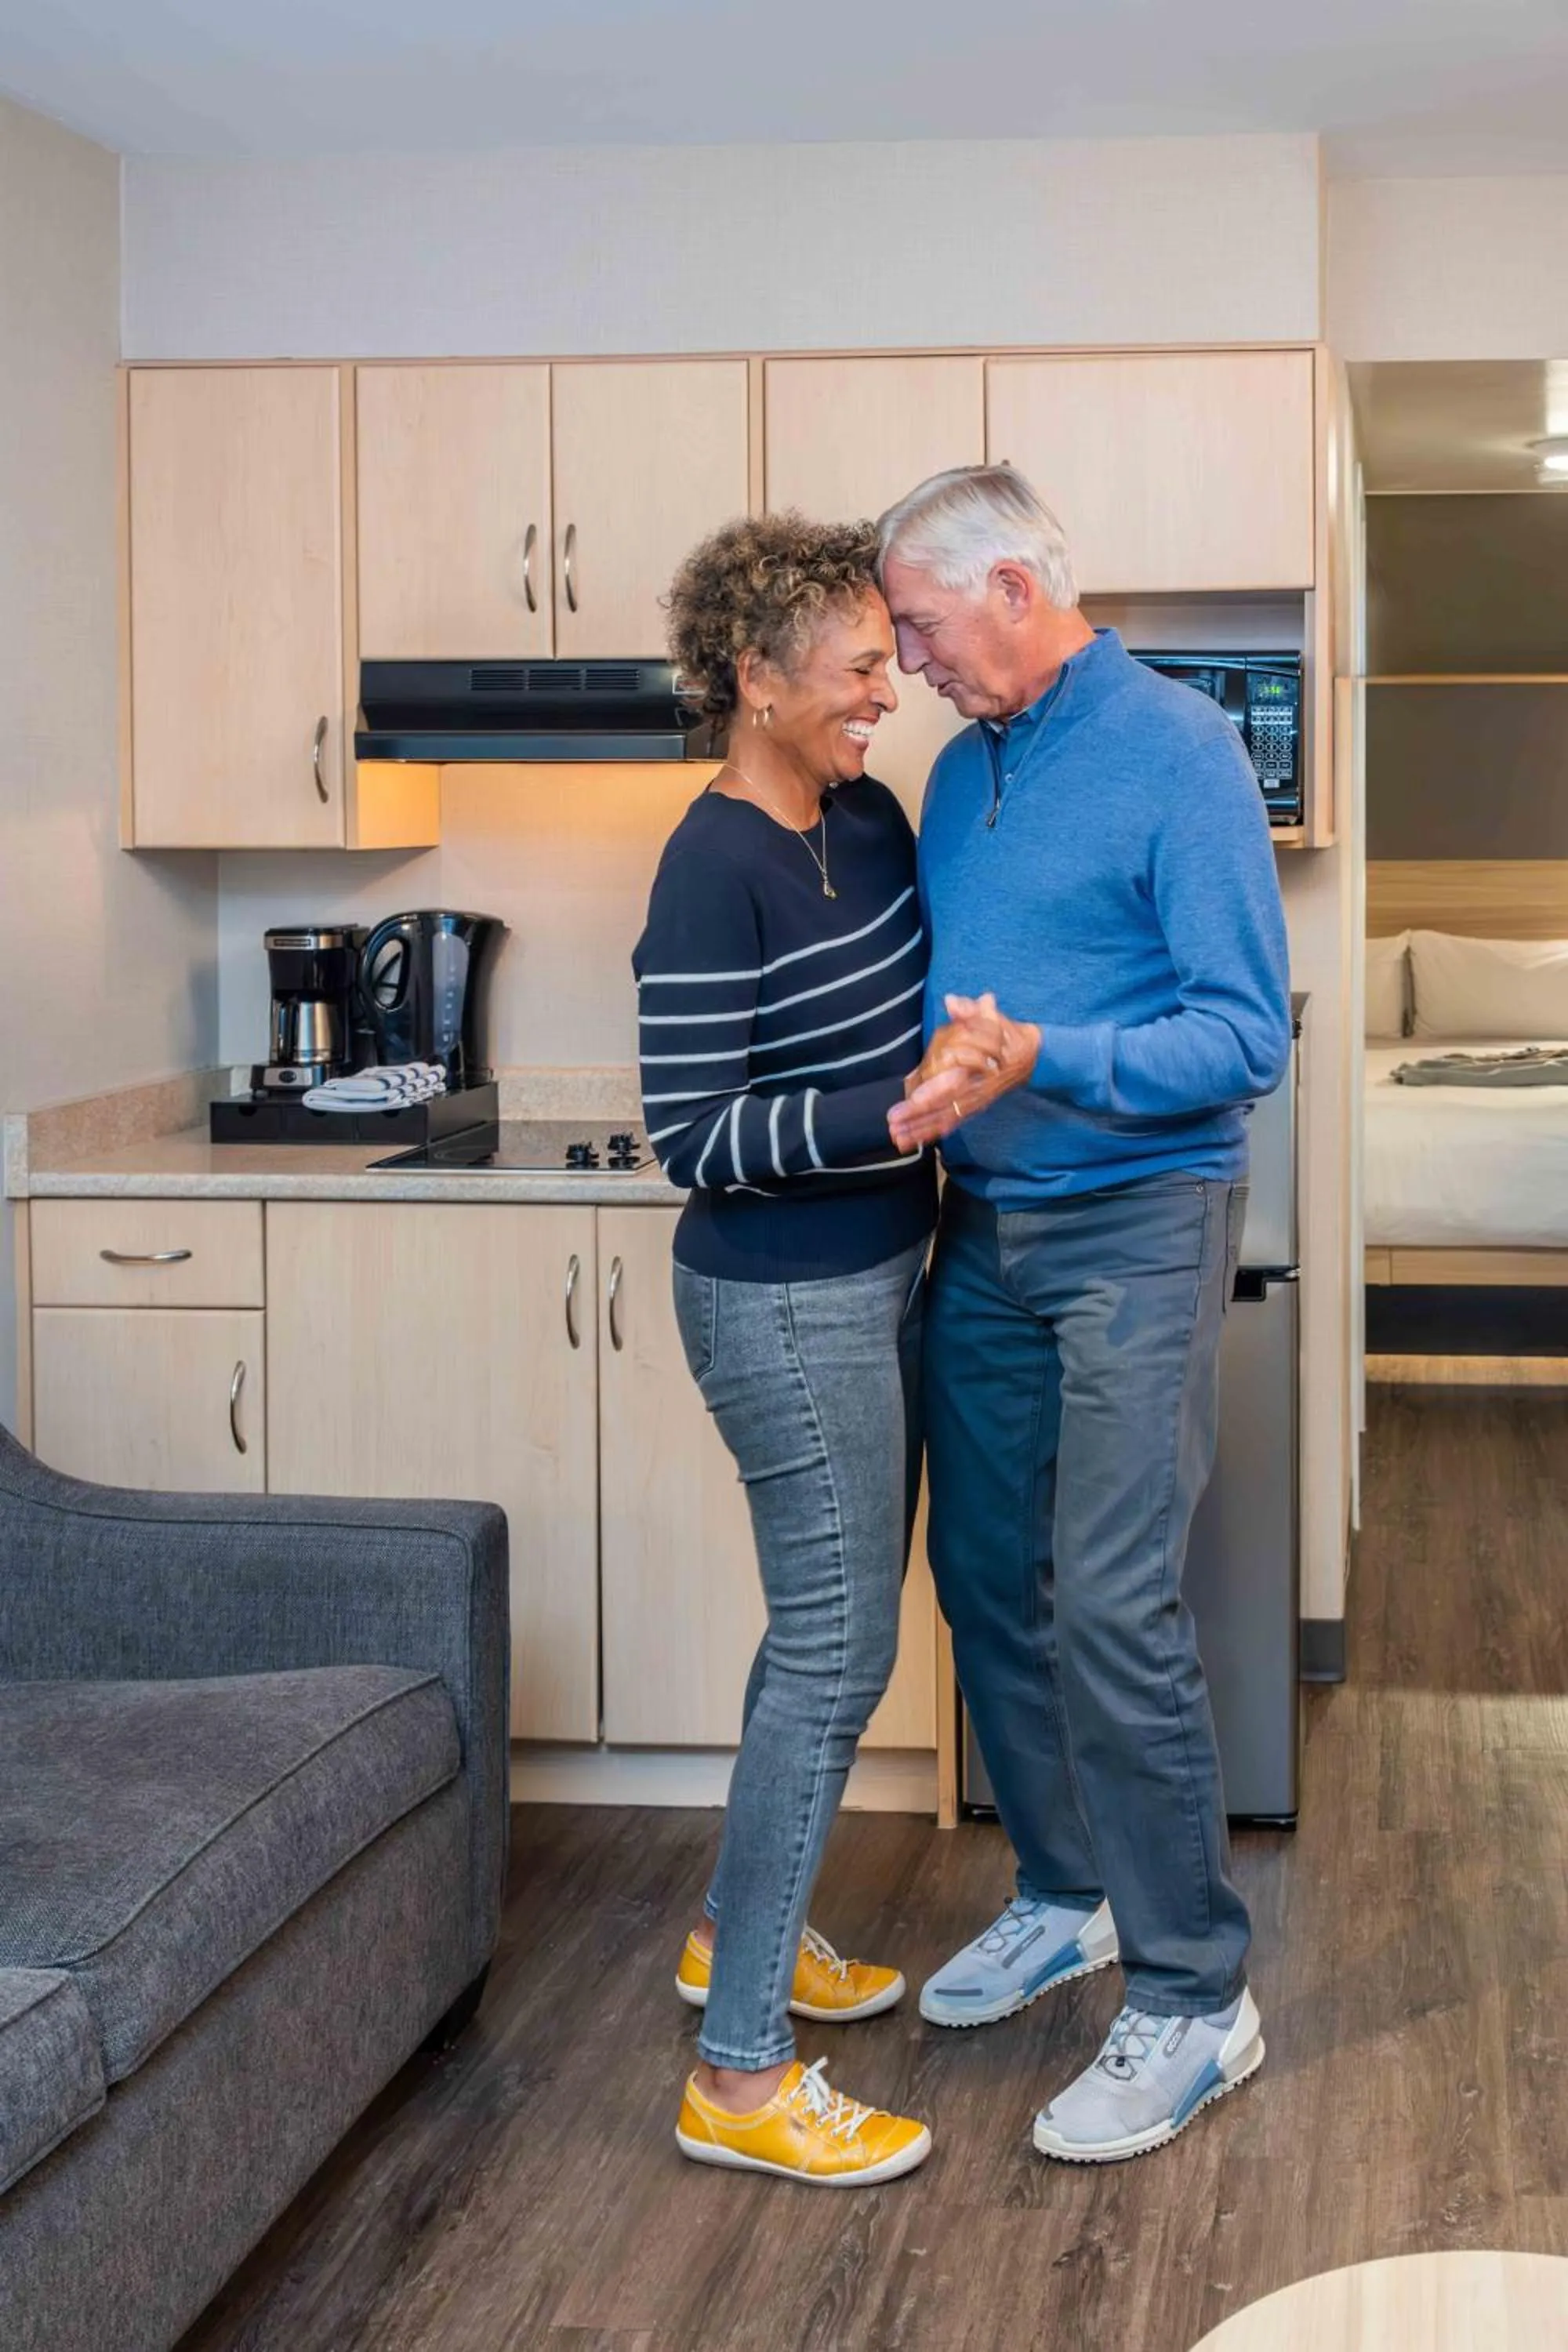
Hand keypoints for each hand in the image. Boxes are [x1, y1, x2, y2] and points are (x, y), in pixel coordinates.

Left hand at [888, 994, 1040, 1150]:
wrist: (1032, 1057)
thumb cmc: (1008, 1035)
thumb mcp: (993, 1018)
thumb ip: (971, 1011)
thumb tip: (951, 1001)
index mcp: (981, 1069)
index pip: (956, 1082)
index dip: (936, 1091)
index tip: (915, 1098)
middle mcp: (977, 1090)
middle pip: (945, 1106)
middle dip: (918, 1116)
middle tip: (894, 1122)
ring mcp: (975, 1101)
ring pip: (946, 1119)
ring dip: (920, 1130)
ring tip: (896, 1138)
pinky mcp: (972, 1108)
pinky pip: (951, 1124)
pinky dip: (931, 1133)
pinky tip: (912, 1142)